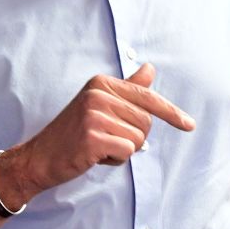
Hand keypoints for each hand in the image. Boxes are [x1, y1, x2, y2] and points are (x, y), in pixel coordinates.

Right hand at [6, 64, 193, 199]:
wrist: (39, 158)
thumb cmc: (73, 133)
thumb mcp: (99, 105)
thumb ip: (127, 88)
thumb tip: (150, 68)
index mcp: (102, 83)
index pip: (148, 96)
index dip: (172, 113)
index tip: (190, 125)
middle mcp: (98, 94)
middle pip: (146, 122)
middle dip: (133, 137)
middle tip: (106, 139)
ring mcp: (94, 115)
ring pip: (138, 140)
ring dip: (122, 150)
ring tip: (98, 147)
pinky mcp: (92, 137)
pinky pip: (127, 152)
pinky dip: (115, 160)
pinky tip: (95, 157)